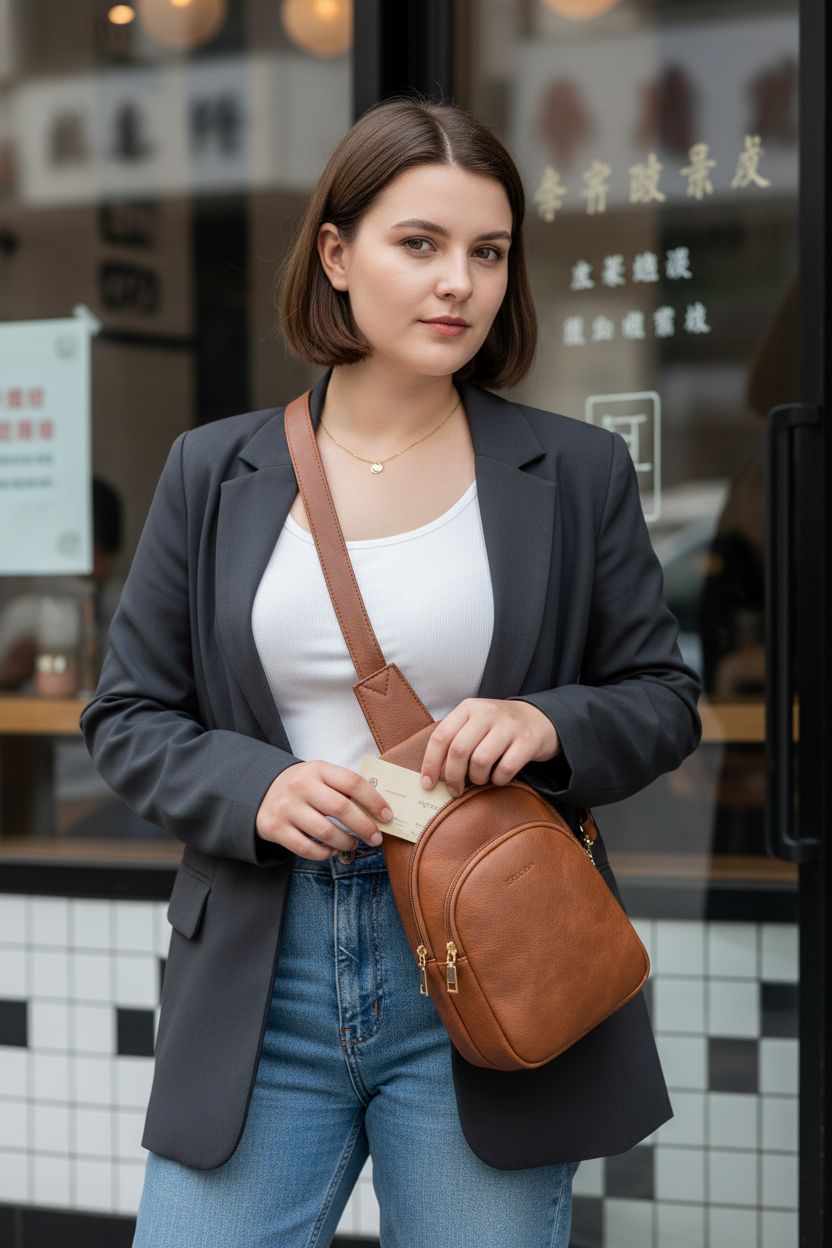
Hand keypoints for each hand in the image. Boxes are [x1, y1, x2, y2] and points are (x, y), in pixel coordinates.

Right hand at [255, 760, 393, 860]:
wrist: (260, 791)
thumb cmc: (303, 786)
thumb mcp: (321, 775)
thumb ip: (345, 788)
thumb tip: (380, 810)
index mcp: (318, 770)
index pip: (352, 783)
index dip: (374, 800)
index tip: (387, 816)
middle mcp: (302, 787)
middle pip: (341, 809)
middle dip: (365, 826)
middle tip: (376, 838)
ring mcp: (288, 808)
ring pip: (325, 832)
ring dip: (346, 842)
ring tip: (354, 843)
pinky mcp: (276, 829)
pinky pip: (307, 848)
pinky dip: (324, 853)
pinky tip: (332, 850)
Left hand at [419, 698, 559, 797]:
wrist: (540, 719)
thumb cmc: (498, 728)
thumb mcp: (474, 724)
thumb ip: (454, 741)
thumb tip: (433, 775)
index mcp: (468, 708)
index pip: (441, 736)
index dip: (431, 763)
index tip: (428, 784)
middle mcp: (487, 712)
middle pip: (458, 751)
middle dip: (452, 777)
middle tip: (454, 790)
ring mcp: (509, 726)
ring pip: (480, 761)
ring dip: (476, 778)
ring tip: (479, 780)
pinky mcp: (527, 741)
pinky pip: (505, 769)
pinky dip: (498, 780)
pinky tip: (498, 777)